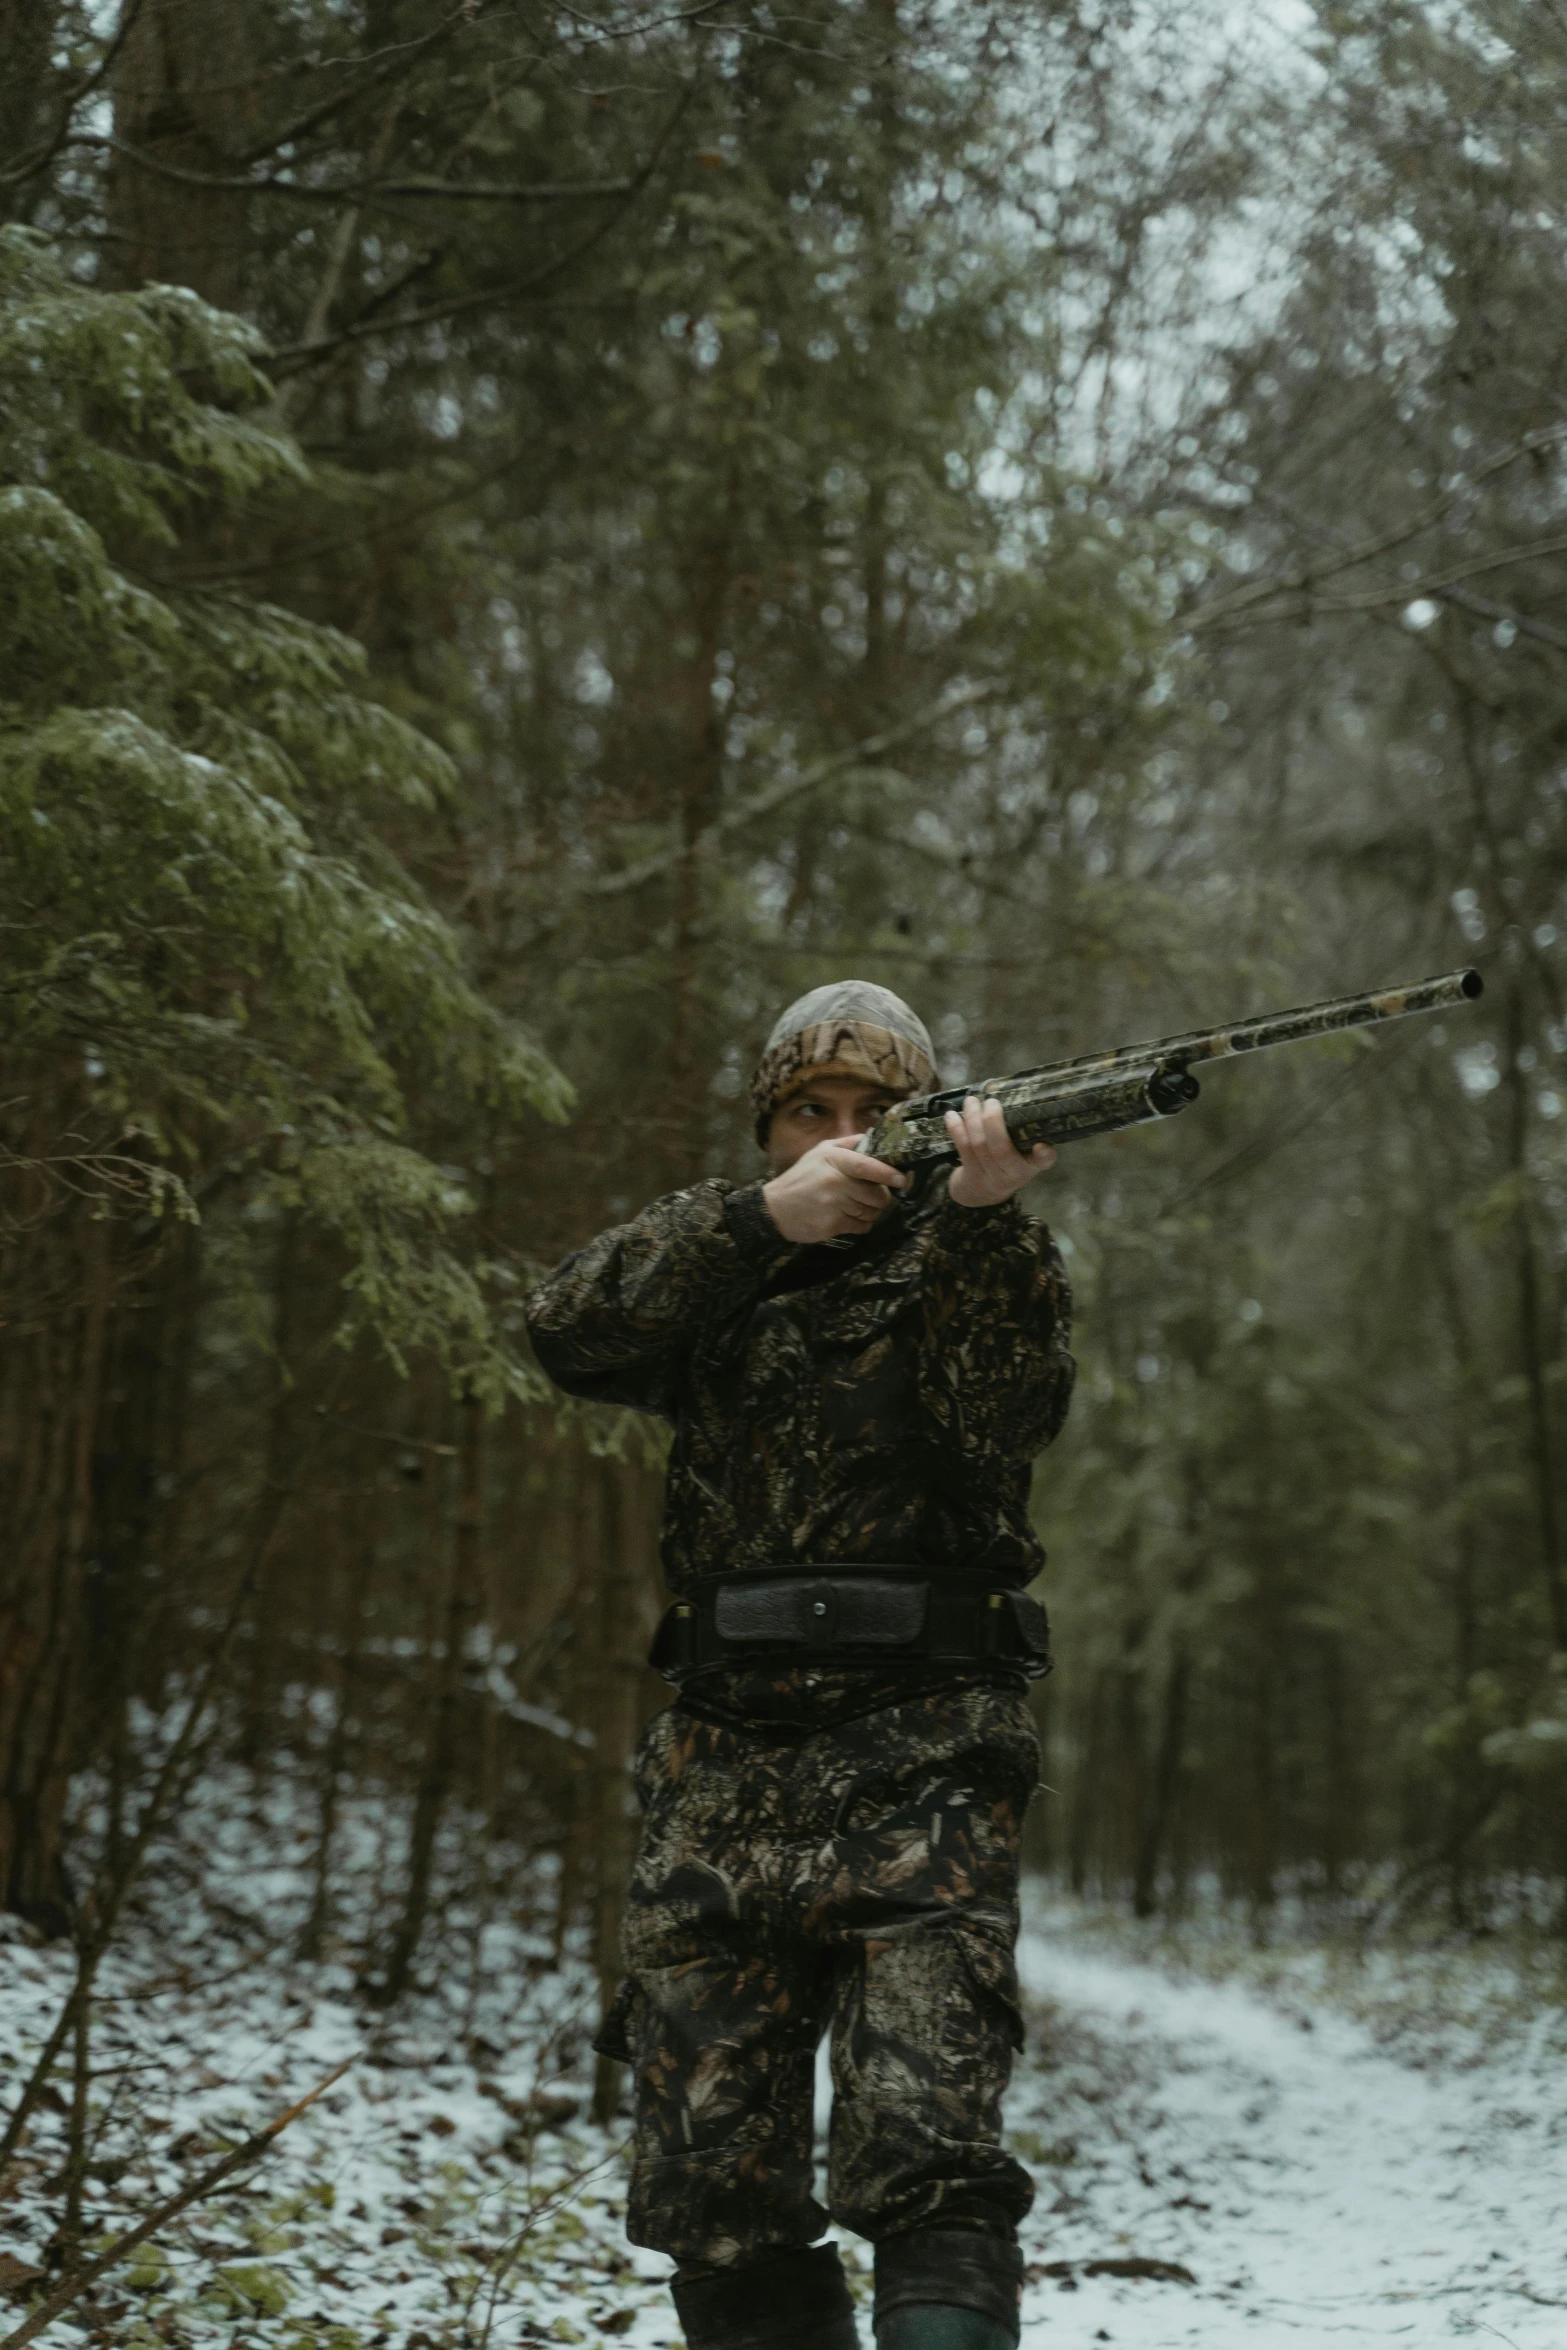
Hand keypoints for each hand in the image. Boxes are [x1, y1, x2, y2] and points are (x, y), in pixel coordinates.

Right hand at [762, 1137, 907, 1243]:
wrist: (775, 1209)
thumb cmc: (801, 1178)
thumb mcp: (820, 1152)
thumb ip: (848, 1143)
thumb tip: (875, 1138)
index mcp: (833, 1159)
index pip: (867, 1166)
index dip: (888, 1173)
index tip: (902, 1179)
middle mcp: (834, 1181)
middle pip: (876, 1194)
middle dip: (881, 1198)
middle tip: (873, 1196)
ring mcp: (833, 1205)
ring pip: (871, 1212)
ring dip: (870, 1212)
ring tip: (857, 1206)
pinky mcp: (832, 1225)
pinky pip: (861, 1226)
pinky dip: (861, 1224)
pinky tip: (849, 1218)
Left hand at [945, 1094, 1054, 1207]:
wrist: (983, 1193)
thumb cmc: (1007, 1163)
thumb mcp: (1022, 1153)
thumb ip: (1024, 1131)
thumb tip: (1019, 1094)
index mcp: (1031, 1165)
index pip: (1043, 1162)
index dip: (1044, 1155)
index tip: (1042, 1146)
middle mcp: (1013, 1174)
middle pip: (1001, 1149)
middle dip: (992, 1122)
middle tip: (990, 1102)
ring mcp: (990, 1177)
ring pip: (978, 1145)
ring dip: (972, 1119)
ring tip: (971, 1101)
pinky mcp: (970, 1175)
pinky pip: (962, 1148)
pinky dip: (956, 1128)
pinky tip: (951, 1114)